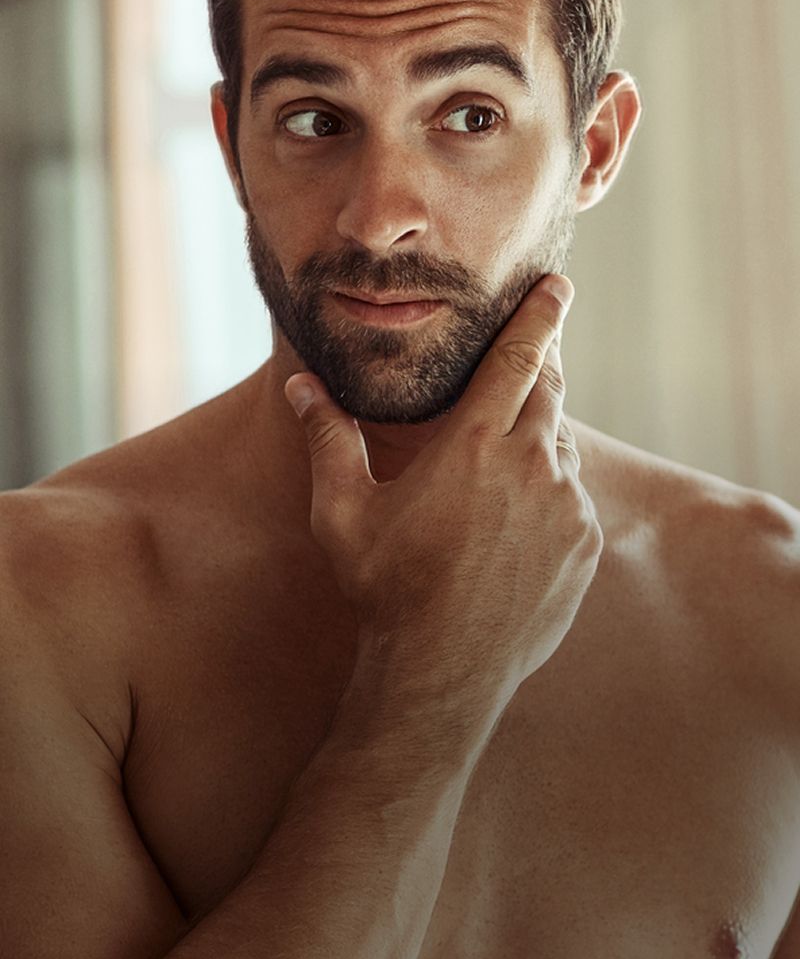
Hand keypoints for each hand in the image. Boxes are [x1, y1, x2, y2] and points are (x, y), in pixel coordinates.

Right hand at [285, 275, 601, 717]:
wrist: (442, 672)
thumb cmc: (386, 587)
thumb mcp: (343, 510)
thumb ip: (327, 437)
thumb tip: (299, 384)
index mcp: (477, 444)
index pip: (519, 358)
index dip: (539, 316)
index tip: (556, 286)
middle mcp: (534, 466)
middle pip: (548, 392)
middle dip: (541, 366)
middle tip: (531, 354)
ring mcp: (567, 509)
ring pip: (559, 447)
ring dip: (538, 435)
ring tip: (506, 453)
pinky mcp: (583, 547)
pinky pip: (572, 498)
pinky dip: (550, 489)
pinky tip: (517, 515)